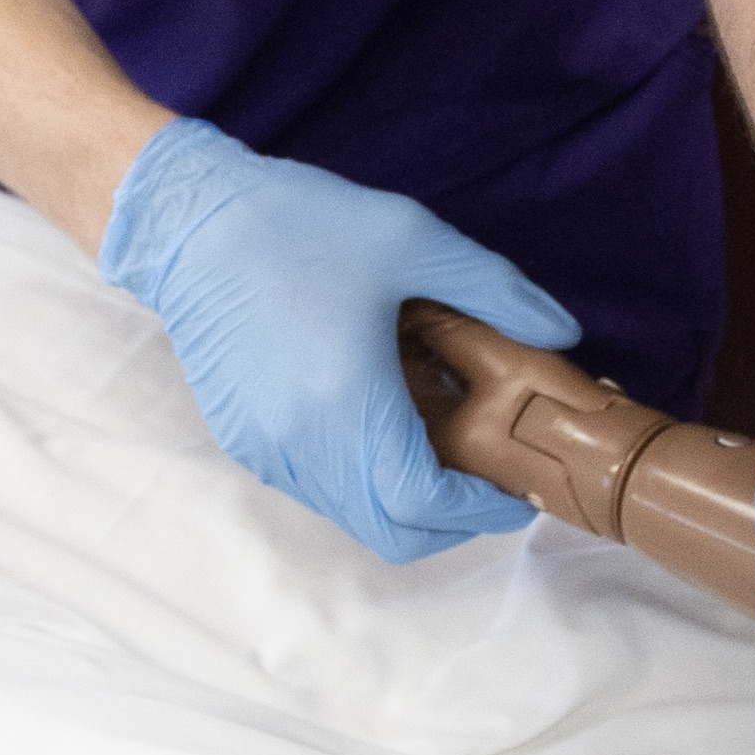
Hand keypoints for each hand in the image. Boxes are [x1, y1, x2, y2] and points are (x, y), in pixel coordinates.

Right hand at [96, 120, 565, 560]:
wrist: (192, 223)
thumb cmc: (302, 226)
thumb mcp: (414, 239)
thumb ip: (497, 290)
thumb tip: (562, 334)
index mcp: (348, 402)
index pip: (422, 503)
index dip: (479, 512)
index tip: (513, 490)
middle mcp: (303, 444)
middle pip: (390, 532)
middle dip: (447, 524)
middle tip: (485, 484)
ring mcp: (267, 450)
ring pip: (352, 516)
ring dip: (402, 503)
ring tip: (438, 446)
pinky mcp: (245, 441)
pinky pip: (318, 489)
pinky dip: (361, 481)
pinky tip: (381, 424)